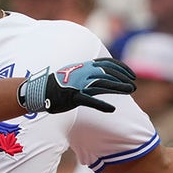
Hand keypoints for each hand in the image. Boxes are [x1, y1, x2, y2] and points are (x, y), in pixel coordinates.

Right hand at [17, 57, 135, 113]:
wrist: (38, 91)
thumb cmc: (58, 85)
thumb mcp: (75, 74)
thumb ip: (88, 74)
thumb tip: (102, 75)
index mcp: (83, 66)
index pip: (107, 63)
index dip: (121, 68)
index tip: (131, 74)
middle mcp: (82, 73)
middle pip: (108, 73)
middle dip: (123, 78)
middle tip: (133, 85)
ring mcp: (78, 84)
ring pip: (102, 84)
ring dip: (118, 88)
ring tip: (130, 91)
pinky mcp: (73, 96)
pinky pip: (90, 100)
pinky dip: (102, 105)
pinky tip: (112, 109)